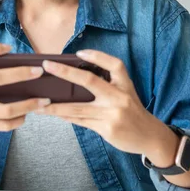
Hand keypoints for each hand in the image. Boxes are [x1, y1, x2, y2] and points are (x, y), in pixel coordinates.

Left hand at [37, 49, 175, 157]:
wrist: (150, 137)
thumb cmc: (132, 110)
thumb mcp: (126, 92)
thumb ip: (107, 84)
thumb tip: (74, 76)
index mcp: (125, 85)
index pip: (114, 65)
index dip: (97, 56)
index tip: (79, 53)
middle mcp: (119, 97)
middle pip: (89, 81)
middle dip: (65, 72)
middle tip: (47, 66)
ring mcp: (112, 114)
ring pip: (77, 108)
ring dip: (55, 106)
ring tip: (39, 104)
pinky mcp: (106, 129)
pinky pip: (80, 121)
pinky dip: (65, 117)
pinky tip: (53, 114)